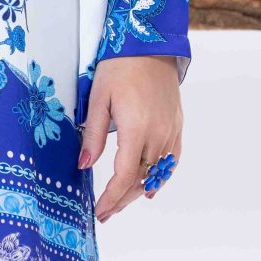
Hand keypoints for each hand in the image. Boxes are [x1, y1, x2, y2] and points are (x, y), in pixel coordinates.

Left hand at [78, 55, 182, 221]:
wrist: (151, 46)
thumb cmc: (120, 68)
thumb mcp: (98, 99)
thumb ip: (93, 136)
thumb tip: (84, 165)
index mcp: (136, 129)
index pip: (124, 175)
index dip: (111, 198)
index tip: (99, 211)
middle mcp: (158, 134)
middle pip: (141, 179)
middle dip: (122, 200)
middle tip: (105, 214)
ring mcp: (171, 131)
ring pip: (157, 173)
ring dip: (138, 191)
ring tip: (120, 203)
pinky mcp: (177, 126)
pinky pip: (171, 160)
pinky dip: (161, 177)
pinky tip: (150, 188)